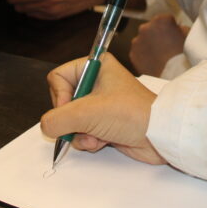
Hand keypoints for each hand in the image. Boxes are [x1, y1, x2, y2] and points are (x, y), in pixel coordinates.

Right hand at [40, 53, 164, 164]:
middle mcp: (96, 82)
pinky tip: (102, 141)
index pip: (57, 78)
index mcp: (96, 66)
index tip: (71, 109)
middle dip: (71, 120)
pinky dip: (88, 140)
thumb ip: (57, 119)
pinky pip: (82, 132)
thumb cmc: (131, 114)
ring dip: (80, 133)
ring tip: (96, 136)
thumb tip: (46, 126)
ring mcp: (99, 104)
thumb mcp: (87, 113)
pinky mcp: (104, 123)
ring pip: (70, 121)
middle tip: (84, 124)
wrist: (159, 137)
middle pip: (62, 102)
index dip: (60, 97)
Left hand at [130, 15, 189, 76]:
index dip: (170, 28)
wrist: (174, 74)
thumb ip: (179, 27)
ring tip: (160, 56)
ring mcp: (137, 41)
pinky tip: (153, 61)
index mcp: (160, 20)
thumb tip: (176, 27)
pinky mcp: (133, 54)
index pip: (165, 20)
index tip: (174, 35)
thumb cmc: (183, 54)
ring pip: (143, 40)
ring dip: (149, 45)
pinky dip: (144, 55)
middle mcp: (145, 27)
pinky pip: (138, 52)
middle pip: (151, 28)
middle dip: (157, 34)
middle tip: (166, 46)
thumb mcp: (188, 35)